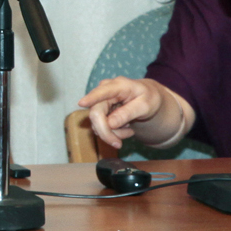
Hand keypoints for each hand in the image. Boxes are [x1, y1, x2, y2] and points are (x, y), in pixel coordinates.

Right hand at [78, 76, 192, 151]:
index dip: (91, 98)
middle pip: (96, 114)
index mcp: (118, 85)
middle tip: (119, 145)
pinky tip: (125, 128)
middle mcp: (105, 91)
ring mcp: (101, 101)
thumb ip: (128, 113)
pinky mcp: (100, 111)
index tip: (81, 103)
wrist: (148, 98)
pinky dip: (113, 132)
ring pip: (97, 123)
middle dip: (106, 132)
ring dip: (113, 133)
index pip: (103, 92)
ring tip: (129, 130)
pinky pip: (101, 127)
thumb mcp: (145, 106)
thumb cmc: (149, 98)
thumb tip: (110, 123)